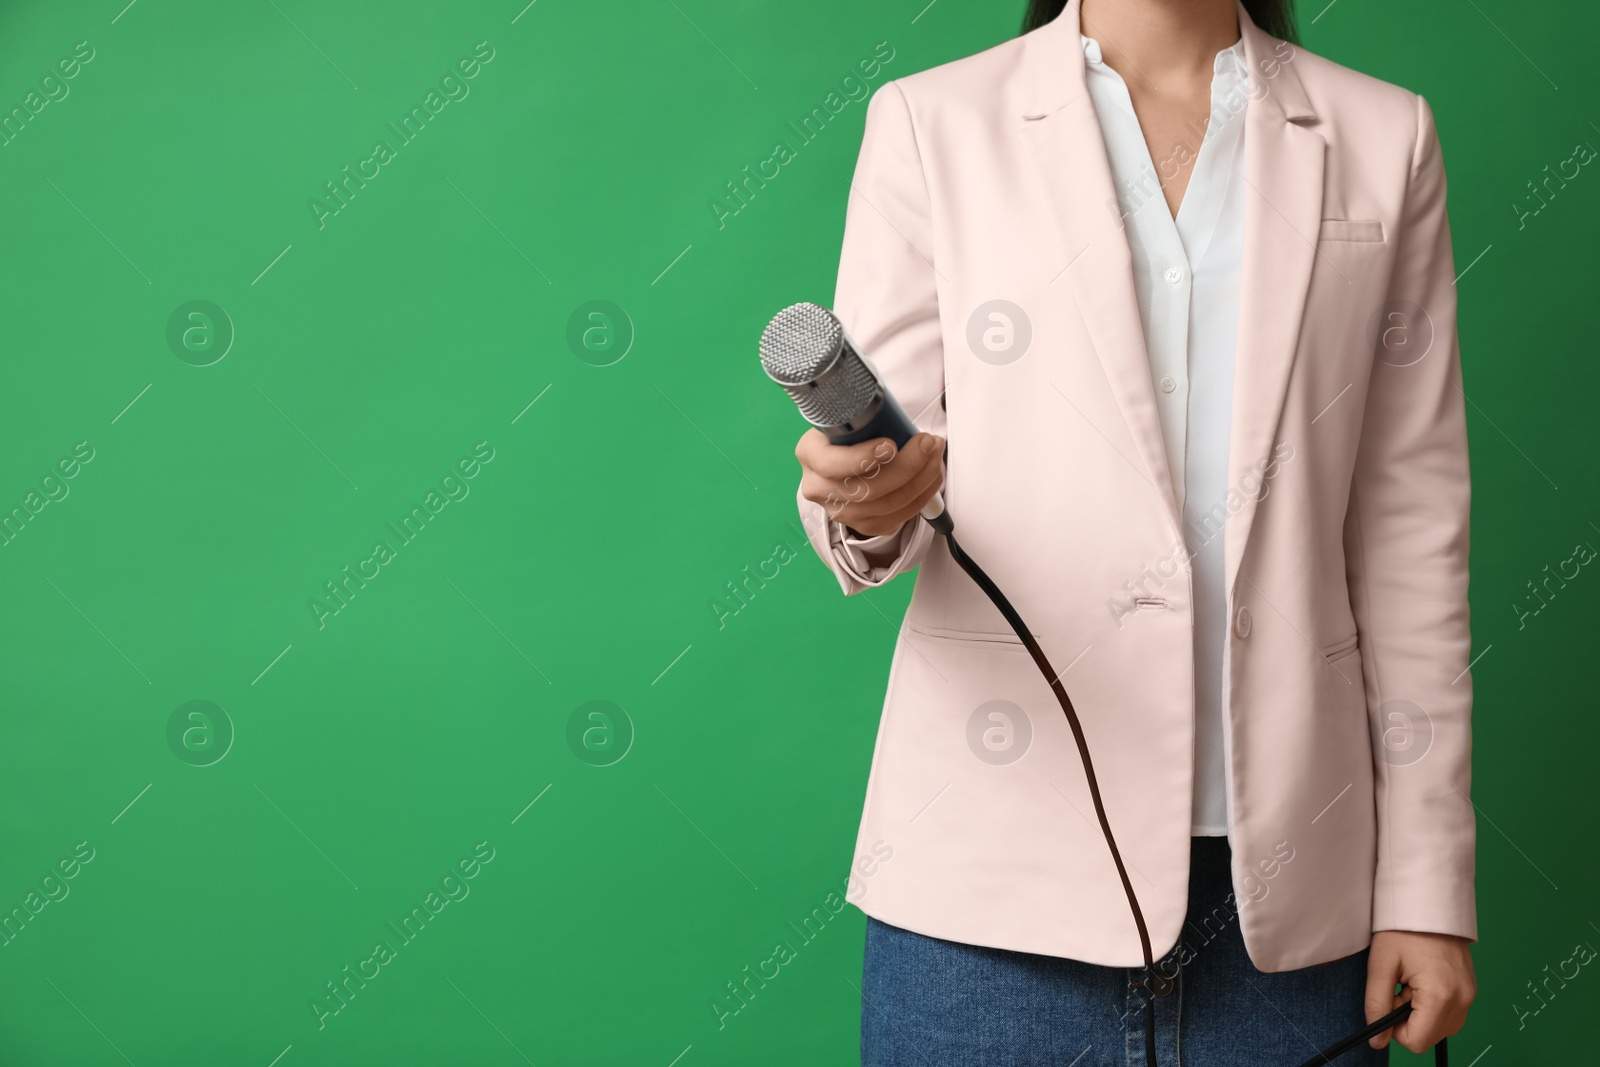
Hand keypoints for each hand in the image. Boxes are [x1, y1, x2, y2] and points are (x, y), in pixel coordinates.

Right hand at [796, 429, 944, 537]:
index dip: (862, 458)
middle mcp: (819, 488)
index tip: (890, 445)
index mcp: (810, 454)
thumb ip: (866, 417)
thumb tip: (900, 422)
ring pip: (886, 506)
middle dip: (907, 466)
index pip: (830, 464)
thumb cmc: (853, 431)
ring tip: (935, 455)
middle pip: (866, 489)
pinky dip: (921, 497)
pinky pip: (897, 518)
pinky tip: (930, 477)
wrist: (848, 453)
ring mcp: (840, 511)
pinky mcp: (862, 525)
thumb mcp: (850, 416)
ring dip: (921, 480)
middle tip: (928, 443)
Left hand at [1365, 930, 1475, 1052]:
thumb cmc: (1403, 929)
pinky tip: (1422, 981)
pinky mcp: (1470, 989)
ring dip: (1420, 1013)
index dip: (1395, 1029)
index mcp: (1440, 996)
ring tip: (1410, 982)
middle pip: (1430, 1037)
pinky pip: (1451, 1013)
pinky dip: (1433, 1006)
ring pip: (1441, 1027)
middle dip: (1408, 1019)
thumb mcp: (1381, 966)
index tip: (1388, 1002)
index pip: (1417, 1041)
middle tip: (1399, 987)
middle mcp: (1462, 1000)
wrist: (1429, 902)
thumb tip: (1377, 1041)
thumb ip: (1377, 1006)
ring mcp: (1470, 995)